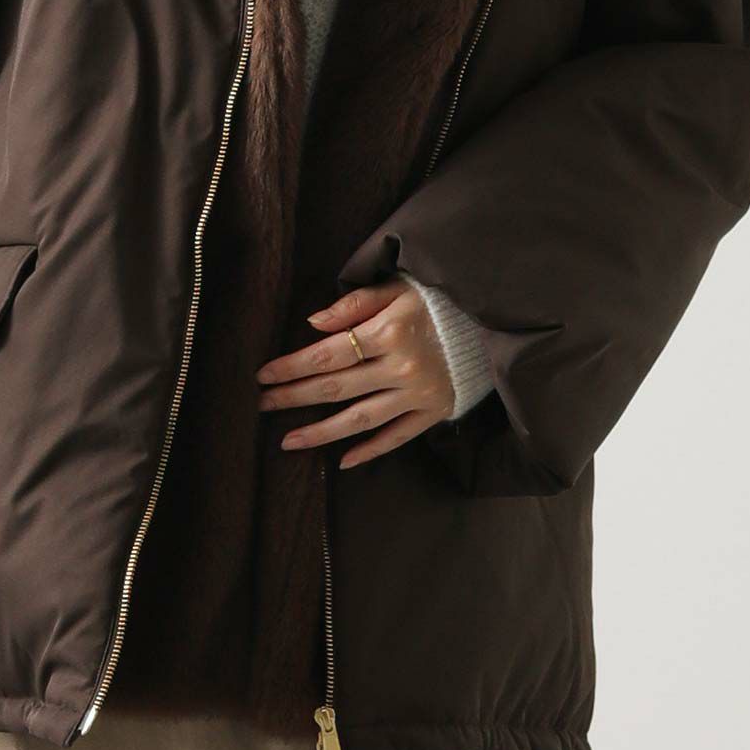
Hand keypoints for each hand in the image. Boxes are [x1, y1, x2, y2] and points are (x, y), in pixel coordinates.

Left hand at [255, 278, 455, 469]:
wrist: (487, 320)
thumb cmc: (434, 301)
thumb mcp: (395, 289)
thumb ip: (353, 305)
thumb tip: (313, 324)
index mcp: (389, 332)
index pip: (328, 354)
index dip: (291, 366)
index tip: (263, 376)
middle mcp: (402, 367)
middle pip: (337, 388)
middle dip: (294, 397)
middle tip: (262, 406)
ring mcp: (418, 394)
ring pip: (360, 420)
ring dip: (321, 432)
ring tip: (288, 441)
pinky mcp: (434, 412)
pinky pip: (397, 438)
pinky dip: (370, 451)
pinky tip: (342, 460)